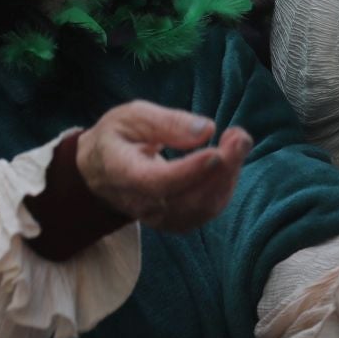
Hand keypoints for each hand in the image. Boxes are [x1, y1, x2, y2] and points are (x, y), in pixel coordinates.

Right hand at [74, 99, 250, 232]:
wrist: (99, 170)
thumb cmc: (117, 137)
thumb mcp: (132, 116)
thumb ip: (167, 122)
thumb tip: (207, 130)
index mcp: (123, 173)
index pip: (158, 182)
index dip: (190, 171)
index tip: (217, 151)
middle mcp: (140, 203)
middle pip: (187, 198)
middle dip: (222, 169)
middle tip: (239, 136)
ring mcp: (157, 217)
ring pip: (201, 209)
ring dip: (229, 177)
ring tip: (238, 141)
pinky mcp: (173, 221)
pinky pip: (205, 212)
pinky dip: (224, 188)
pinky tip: (229, 162)